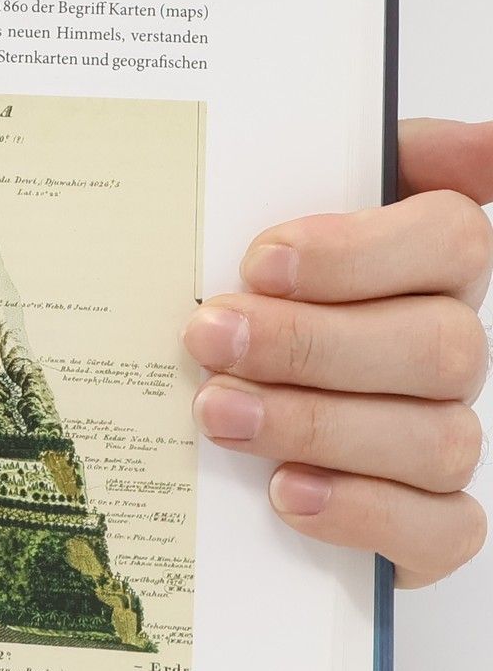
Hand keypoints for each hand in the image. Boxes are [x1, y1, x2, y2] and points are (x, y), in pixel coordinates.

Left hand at [185, 118, 492, 586]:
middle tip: (207, 339)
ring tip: (216, 414)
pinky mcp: (425, 519)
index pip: (453, 237)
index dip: (359, 253)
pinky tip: (285, 492)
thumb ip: (339, 155)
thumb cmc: (244, 291)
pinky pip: (443, 529)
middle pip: (437, 346)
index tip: (259, 261)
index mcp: (428, 261)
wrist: (205, 383)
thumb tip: (474, 141)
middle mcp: (447, 347)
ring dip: (315, 425)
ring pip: (435, 437)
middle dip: (309, 345)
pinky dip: (365, 512)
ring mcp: (441, 433)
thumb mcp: (261, 200)